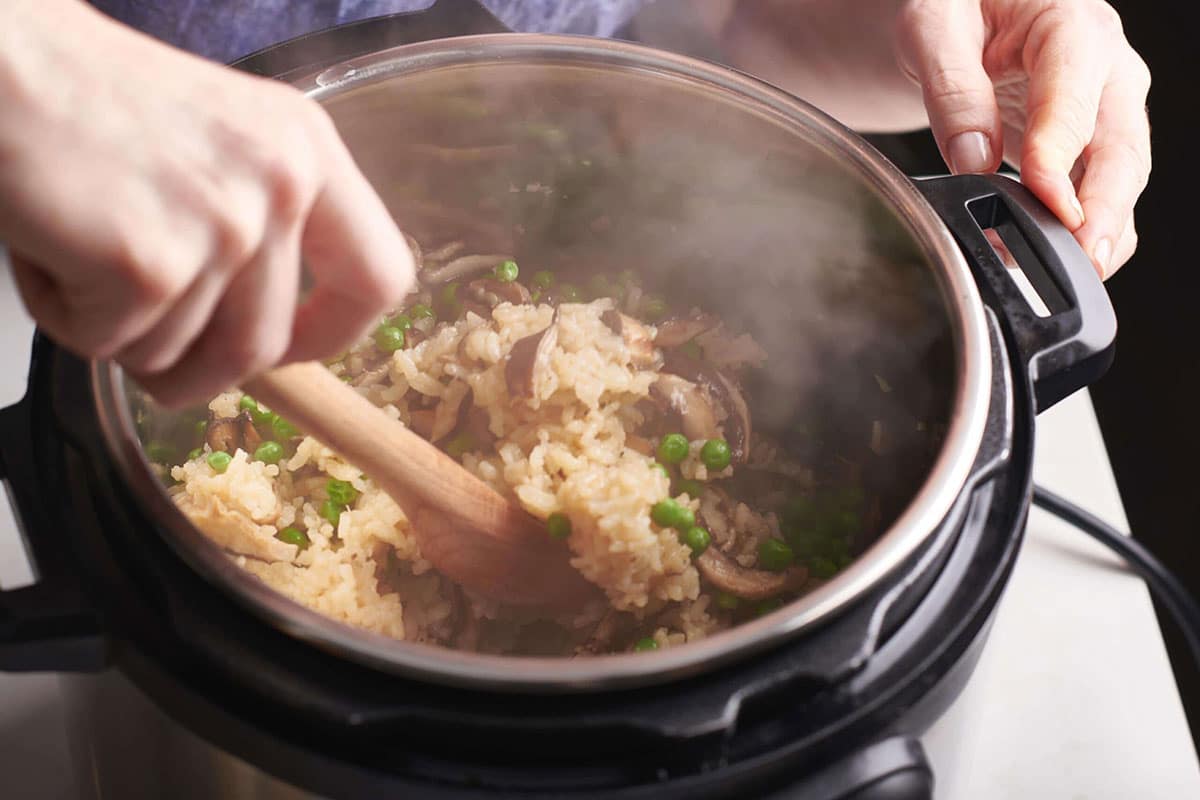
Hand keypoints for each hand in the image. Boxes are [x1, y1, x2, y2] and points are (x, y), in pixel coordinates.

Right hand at [0, 1, 413, 406]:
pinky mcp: (148, 263)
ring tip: (80, 251)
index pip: (380, 277)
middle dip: (196, 370)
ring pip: (181, 354)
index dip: (335, 333)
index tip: (290, 351)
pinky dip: (65, 317)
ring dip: (119, 332)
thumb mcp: (219, 145)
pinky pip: (110, 345)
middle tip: (142, 343)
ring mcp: (222, 226)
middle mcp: (281, 186)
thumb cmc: (89, 100)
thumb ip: (262, 228)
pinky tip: (49, 247)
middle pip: (263, 346)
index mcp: (309, 152)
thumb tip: (267, 345)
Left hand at [895, 0, 1150, 277]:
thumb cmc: (957, 8)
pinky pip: (1102, 191)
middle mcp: (1104, 69)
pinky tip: (1068, 261)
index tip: (1042, 194)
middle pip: (1121, 145)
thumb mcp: (934, 26)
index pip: (1074, 94)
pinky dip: (1087, 229)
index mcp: (1070, 26)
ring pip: (1121, 177)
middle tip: (1082, 254)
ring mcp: (1104, 110)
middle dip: (1104, 206)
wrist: (967, 15)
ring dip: (1102, 228)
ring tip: (1077, 272)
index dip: (1059, 150)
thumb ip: (952, 87)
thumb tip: (971, 156)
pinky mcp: (1089, 144)